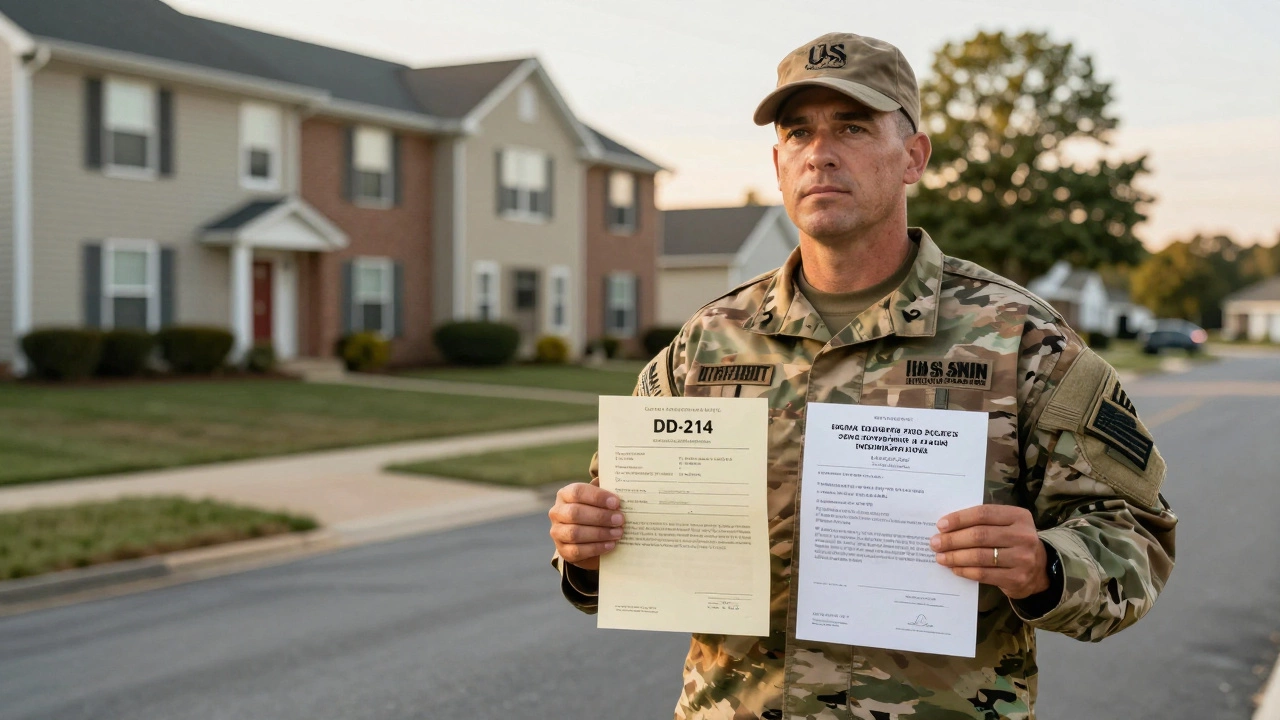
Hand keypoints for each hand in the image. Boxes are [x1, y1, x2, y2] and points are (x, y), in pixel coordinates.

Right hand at [548, 478, 624, 570]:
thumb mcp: (598, 500)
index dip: (597, 497)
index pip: (577, 492)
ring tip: (618, 533)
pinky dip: (596, 548)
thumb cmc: (594, 511)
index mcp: (565, 494)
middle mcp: (557, 512)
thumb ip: (606, 494)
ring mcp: (557, 532)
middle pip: (575, 513)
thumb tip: (622, 490)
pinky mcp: (563, 550)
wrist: (585, 537)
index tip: (616, 503)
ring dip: (600, 533)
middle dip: (600, 517)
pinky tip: (611, 544)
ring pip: (575, 533)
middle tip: (620, 519)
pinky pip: (577, 550)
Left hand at [931, 505, 1048, 599]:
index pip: (983, 513)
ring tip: (940, 557)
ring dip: (955, 557)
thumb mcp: (1005, 525)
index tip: (940, 525)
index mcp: (1018, 516)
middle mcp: (1023, 536)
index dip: (959, 519)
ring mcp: (1022, 559)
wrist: (1039, 569)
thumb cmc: (1012, 542)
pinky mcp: (1017, 578)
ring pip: (980, 556)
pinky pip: (984, 574)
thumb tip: (946, 527)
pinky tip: (954, 568)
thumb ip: (982, 522)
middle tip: (935, 543)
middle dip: (953, 540)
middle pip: (979, 535)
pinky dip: (965, 571)